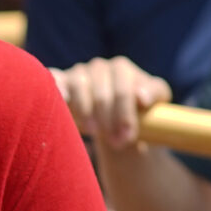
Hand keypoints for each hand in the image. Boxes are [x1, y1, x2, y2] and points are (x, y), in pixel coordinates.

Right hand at [53, 56, 171, 155]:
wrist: (117, 120)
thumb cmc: (139, 110)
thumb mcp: (155, 100)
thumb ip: (155, 93)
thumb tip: (142, 97)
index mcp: (122, 68)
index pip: (124, 90)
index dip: (126, 115)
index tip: (128, 137)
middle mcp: (99, 66)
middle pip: (102, 93)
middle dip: (109, 120)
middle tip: (116, 144)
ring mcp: (78, 73)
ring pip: (79, 86)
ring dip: (86, 111)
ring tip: (94, 133)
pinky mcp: (61, 81)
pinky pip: (55, 80)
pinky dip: (57, 87)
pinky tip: (63, 99)